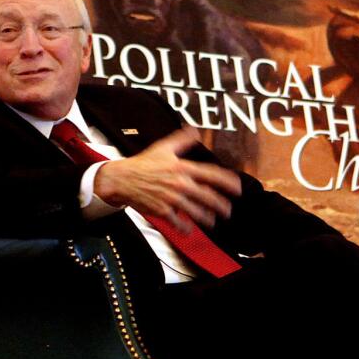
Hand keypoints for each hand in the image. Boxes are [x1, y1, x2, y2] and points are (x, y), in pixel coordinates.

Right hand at [93, 128, 241, 232]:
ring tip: (212, 221)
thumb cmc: (142, 163)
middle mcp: (180, 183)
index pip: (211, 174)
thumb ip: (182, 140)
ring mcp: (171, 198)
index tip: (238, 188)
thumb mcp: (163, 148)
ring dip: (207, 218)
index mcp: (182, 168)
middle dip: (221, 205)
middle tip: (227, 210)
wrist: (121, 178)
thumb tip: (194, 129)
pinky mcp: (162, 210)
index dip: (227, 181)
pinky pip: (178, 222)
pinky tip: (189, 229)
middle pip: (208, 196)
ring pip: (196, 212)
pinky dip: (185, 227)